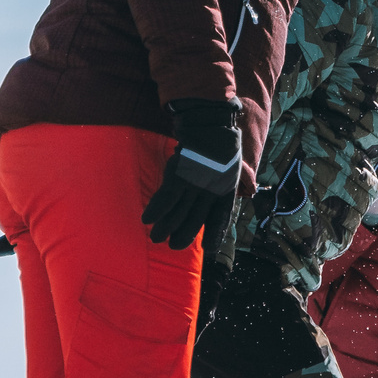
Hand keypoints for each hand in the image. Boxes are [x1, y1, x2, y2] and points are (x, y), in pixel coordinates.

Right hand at [141, 99, 241, 249]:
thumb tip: (222, 196)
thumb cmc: (221, 148)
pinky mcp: (180, 176)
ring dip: (165, 227)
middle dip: (183, 235)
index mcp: (226, 192)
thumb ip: (223, 185)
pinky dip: (156, 209)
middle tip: (172, 246)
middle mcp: (212, 192)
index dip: (215, 235)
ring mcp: (196, 185)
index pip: (221, 219)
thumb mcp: (230, 170)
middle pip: (195, 220)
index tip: (210, 250)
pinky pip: (166, 198)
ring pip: (178, 213)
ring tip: (156, 238)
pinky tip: (147, 219)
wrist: (211, 127)